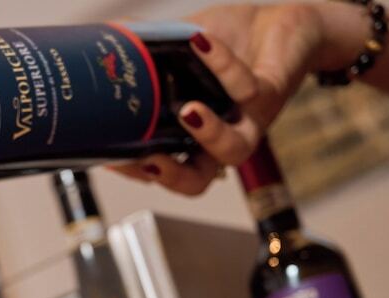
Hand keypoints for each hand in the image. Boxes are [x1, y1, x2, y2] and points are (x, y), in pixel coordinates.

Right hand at [111, 3, 324, 195]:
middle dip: (171, 177)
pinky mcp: (270, 93)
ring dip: (209, 135)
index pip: (159, 170)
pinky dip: (221, 64)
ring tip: (188, 112)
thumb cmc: (229, 44)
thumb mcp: (177, 47)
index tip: (108, 157)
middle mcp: (218, 138)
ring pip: (233, 150)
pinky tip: (200, 42)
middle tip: (149, 160)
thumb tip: (107, 41)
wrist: (281, 24)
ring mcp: (246, 121)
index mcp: (190, 136)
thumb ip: (147, 53)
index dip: (133, 170)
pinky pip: (246, 87)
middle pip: (196, 182)